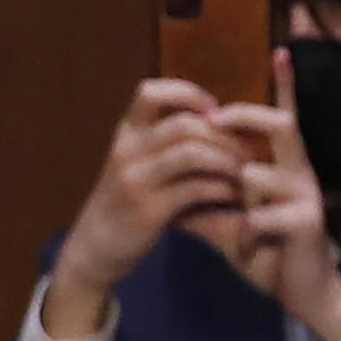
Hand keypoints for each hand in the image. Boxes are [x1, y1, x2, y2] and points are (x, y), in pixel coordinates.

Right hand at [45, 79, 245, 335]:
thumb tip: (215, 121)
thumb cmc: (125, 202)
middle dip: (223, 134)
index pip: (151, 92)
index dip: (187, 93)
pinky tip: (232, 194)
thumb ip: (162, 142)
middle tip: (247, 149)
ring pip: (191, 153)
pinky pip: (195, 189)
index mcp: (126, 134)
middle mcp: (127, 152)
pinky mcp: (149, 211)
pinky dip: (221, 189)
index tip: (214, 111)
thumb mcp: (134, 163)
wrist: (93, 248)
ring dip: (226, 160)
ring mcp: (136, 181)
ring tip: (244, 171)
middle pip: (184, 124)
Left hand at [172, 76, 340, 340]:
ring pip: (264, 172)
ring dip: (237, 189)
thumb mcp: (229, 224)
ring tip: (232, 212)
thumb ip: (202, 204)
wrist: (302, 294)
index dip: (285, 85)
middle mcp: (299, 171)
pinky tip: (246, 247)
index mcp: (282, 165)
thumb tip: (165, 190)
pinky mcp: (308, 224)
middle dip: (244, 118)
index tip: (280, 49)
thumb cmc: (267, 252)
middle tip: (213, 119)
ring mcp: (306, 195)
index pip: (282, 116)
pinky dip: (246, 231)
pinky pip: (265, 216)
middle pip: (280, 125)